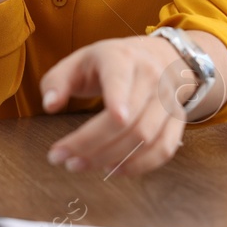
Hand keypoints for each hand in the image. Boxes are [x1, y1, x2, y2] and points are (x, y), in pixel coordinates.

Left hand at [39, 36, 190, 176]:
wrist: (155, 57)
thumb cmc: (106, 64)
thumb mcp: (77, 63)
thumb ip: (56, 82)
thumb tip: (50, 105)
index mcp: (122, 58)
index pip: (121, 79)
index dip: (119, 99)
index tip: (115, 118)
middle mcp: (151, 77)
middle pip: (129, 119)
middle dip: (94, 145)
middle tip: (66, 161)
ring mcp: (168, 99)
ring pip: (146, 137)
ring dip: (113, 158)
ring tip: (82, 165)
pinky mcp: (177, 119)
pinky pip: (164, 148)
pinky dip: (140, 165)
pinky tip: (114, 169)